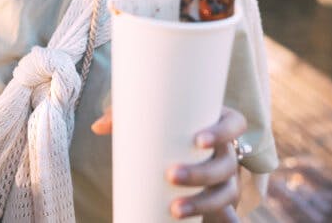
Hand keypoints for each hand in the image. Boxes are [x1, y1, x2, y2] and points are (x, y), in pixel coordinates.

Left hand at [92, 106, 247, 220]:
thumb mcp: (149, 121)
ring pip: (226, 192)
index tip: (198, 139)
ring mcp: (226, 179)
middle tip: (171, 175)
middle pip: (226, 163)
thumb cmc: (162, 131)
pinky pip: (228, 214)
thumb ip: (124, 118)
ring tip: (175, 209)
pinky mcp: (220, 203)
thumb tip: (97, 127)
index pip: (234, 124)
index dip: (222, 131)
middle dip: (201, 173)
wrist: (171, 157)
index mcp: (216, 124)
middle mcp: (226, 152)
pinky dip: (228, 221)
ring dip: (204, 202)